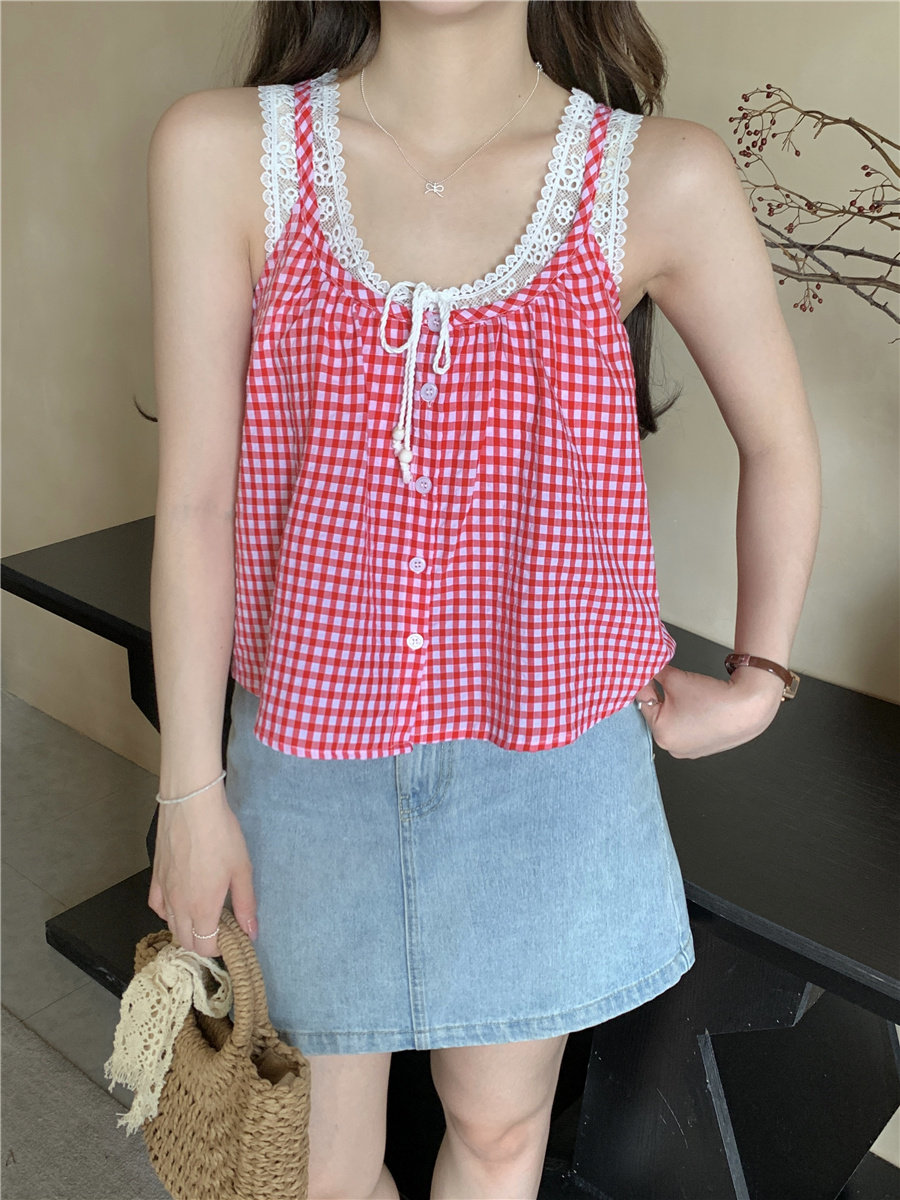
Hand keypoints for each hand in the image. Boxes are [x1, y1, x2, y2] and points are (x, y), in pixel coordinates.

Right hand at [148, 783, 257, 957]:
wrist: (191, 806)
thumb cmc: (221, 836)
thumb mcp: (242, 870)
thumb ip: (246, 905)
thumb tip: (251, 933)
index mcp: (202, 909)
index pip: (205, 947)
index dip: (219, 948)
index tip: (231, 937)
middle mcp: (179, 906)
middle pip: (186, 941)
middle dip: (203, 943)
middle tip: (220, 928)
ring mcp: (164, 892)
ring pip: (170, 926)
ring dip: (186, 929)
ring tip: (203, 916)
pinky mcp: (155, 877)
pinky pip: (156, 906)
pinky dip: (167, 912)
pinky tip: (179, 904)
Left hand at [634, 662, 784, 757]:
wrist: (749, 707)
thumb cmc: (714, 698)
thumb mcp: (675, 678)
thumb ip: (655, 673)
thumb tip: (646, 669)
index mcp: (661, 733)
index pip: (643, 701)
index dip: (647, 683)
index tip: (650, 672)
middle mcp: (673, 748)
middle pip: (658, 714)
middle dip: (662, 696)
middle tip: (674, 680)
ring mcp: (690, 751)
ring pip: (674, 721)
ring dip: (676, 706)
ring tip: (691, 692)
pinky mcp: (704, 748)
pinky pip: (689, 729)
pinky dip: (690, 716)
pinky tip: (701, 705)